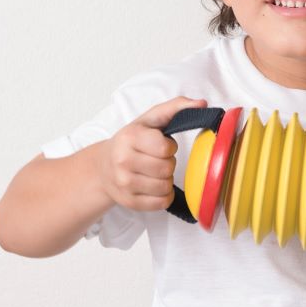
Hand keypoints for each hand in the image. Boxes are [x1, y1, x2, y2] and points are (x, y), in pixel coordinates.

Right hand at [94, 96, 207, 212]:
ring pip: (165, 186)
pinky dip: (163, 195)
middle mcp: (122, 161)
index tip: (160, 145)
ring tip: (154, 172)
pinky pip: (161, 203)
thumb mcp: (149, 120)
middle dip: (168, 163)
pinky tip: (153, 185)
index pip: (165, 148)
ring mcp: (124, 184)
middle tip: (156, 159)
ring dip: (166, 179)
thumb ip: (176, 107)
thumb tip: (202, 103)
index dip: (169, 147)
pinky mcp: (129, 202)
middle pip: (167, 168)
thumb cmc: (131, 141)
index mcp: (129, 138)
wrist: (103, 167)